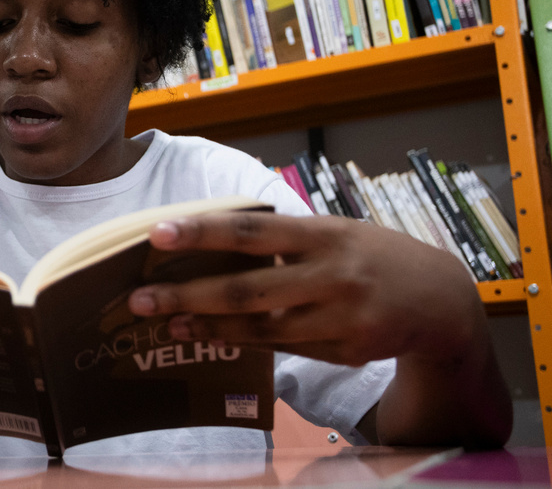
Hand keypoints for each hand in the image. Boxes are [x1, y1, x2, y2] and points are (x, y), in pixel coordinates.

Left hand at [127, 211, 484, 366]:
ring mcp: (339, 317)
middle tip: (139, 299)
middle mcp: (331, 275)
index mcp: (324, 234)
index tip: (157, 235)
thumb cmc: (373, 254)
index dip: (203, 232)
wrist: (442, 301)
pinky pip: (283, 348)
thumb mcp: (335, 231)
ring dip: (208, 327)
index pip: (252, 230)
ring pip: (260, 328)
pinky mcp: (345, 350)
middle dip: (187, 295)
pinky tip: (211, 338)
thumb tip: (213, 243)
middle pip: (247, 288)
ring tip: (168, 323)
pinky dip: (244, 343)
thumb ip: (284, 237)